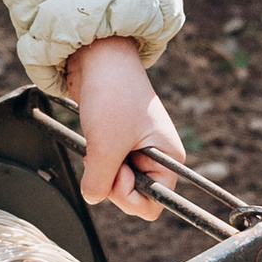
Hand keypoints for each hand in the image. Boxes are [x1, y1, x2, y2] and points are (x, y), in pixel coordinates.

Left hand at [67, 34, 183, 219]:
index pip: (153, 204)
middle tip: (103, 155)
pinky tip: (94, 139)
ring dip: (102, 170)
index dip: (130, 196)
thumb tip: (93, 197)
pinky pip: (108, 167)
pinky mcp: (121, 142)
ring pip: (118, 182)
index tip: (117, 172)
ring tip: (98, 142)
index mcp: (169, 159)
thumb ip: (100, 182)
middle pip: (134, 195)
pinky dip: (97, 159)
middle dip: (114, 183)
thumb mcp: (105, 146)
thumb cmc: (112, 95)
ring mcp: (139, 150)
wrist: (98, 58)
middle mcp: (158, 157)